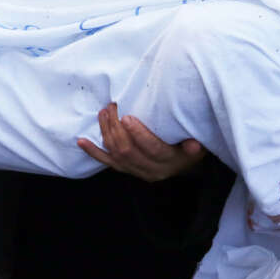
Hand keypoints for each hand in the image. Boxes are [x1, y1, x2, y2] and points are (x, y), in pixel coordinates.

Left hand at [77, 103, 205, 181]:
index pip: (152, 150)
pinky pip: (106, 162)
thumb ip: (194, 145)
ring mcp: (136, 171)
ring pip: (115, 155)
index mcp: (168, 162)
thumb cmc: (190, 146)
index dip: (139, 135)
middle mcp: (151, 170)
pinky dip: (93, 152)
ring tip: (103, 113)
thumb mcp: (197, 145)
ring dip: (106, 132)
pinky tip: (81, 141)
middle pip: (128, 151)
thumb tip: (193, 145)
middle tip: (112, 107)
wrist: (184, 164)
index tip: (128, 117)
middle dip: (116, 128)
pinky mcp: (125, 170)